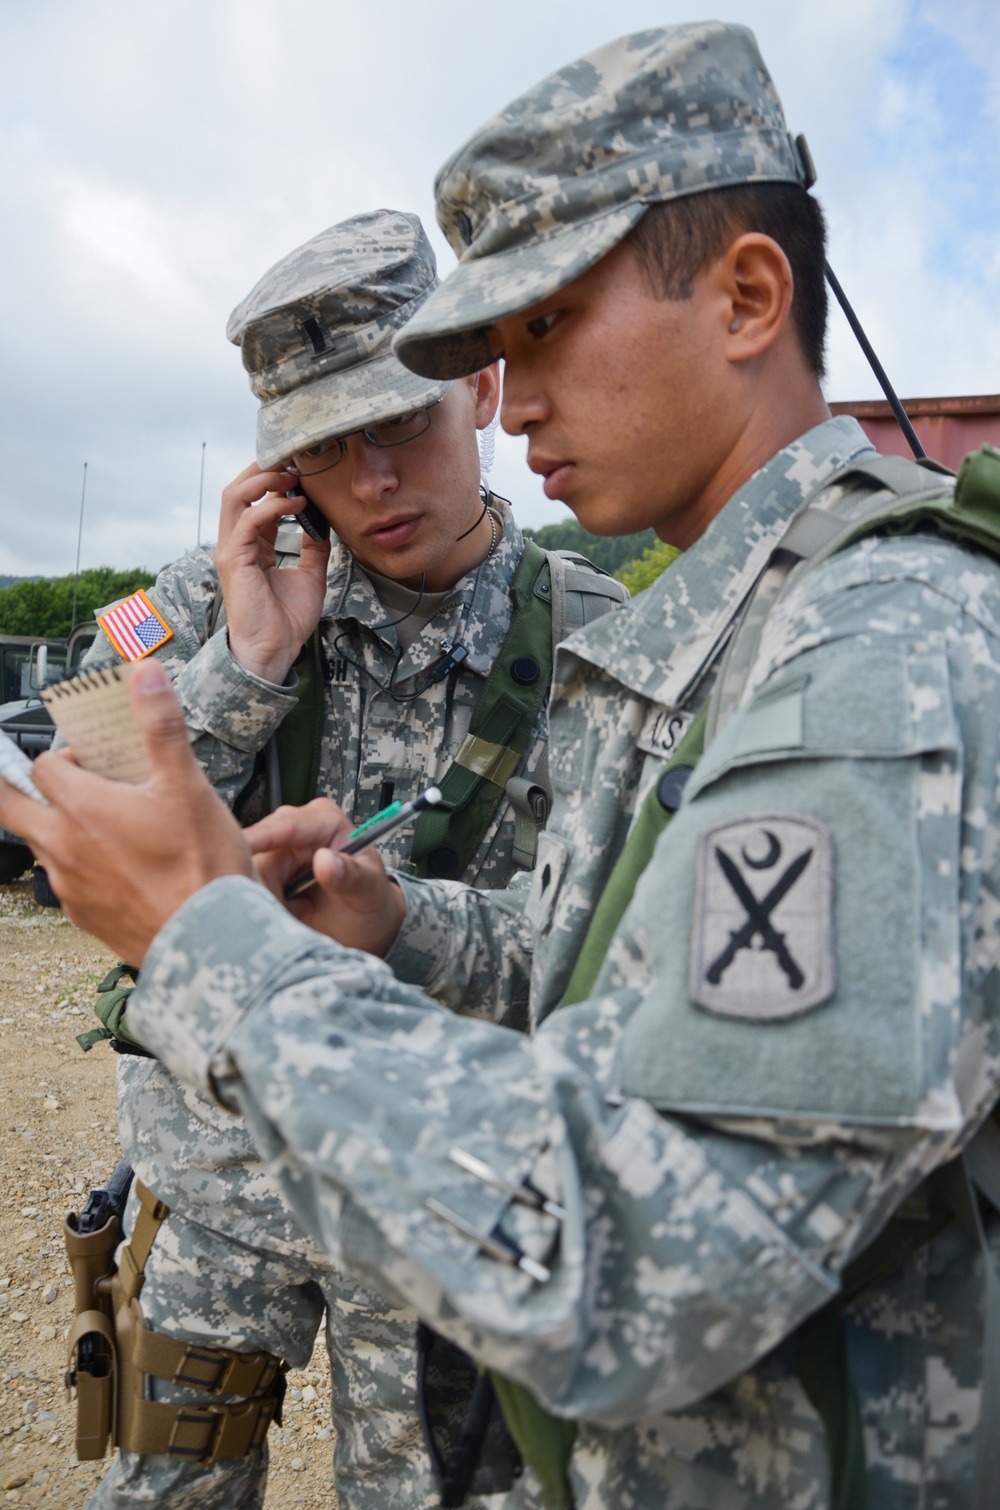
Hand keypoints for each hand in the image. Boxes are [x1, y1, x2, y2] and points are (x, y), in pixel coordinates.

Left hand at [0, 662, 252, 963]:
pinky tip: (122, 869)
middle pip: (11, 806)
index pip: (42, 765)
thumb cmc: (202, 867)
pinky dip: (81, 868)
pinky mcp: (83, 917)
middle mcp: (62, 847)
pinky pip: (65, 883)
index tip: (92, 760)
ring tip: (105, 828)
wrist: (212, 941)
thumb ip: (159, 726)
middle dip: (19, 787)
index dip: (64, 756)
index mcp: (81, 808)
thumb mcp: (187, 785)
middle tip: (44, 780)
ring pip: (41, 846)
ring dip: (58, 830)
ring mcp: (68, 887)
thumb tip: (144, 672)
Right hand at [216, 462, 330, 682]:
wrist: (276, 650)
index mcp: (252, 545)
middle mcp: (237, 543)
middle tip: (295, 458)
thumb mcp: (310, 574)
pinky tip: (297, 502)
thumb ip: (314, 546)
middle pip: (239, 490)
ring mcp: (231, 550)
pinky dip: (273, 506)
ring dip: (263, 479)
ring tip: (293, 474)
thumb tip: (323, 520)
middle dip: (264, 468)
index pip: (256, 500)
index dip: (276, 479)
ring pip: (235, 496)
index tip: (303, 466)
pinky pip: (249, 521)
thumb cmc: (287, 619)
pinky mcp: (233, 560)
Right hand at [248, 799, 406, 957]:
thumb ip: (350, 876)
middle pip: (256, 851)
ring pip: (246, 874)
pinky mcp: (263, 876)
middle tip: (275, 913)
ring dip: (259, 900)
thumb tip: (325, 860)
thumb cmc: (370, 902)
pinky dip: (256, 908)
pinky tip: (277, 919)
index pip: (285, 826)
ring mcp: (275, 854)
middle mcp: (294, 832)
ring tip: (287, 919)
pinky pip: (246, 891)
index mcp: (323, 821)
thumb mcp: (368, 892)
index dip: (259, 839)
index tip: (238, 853)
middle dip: (258, 882)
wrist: (364, 927)